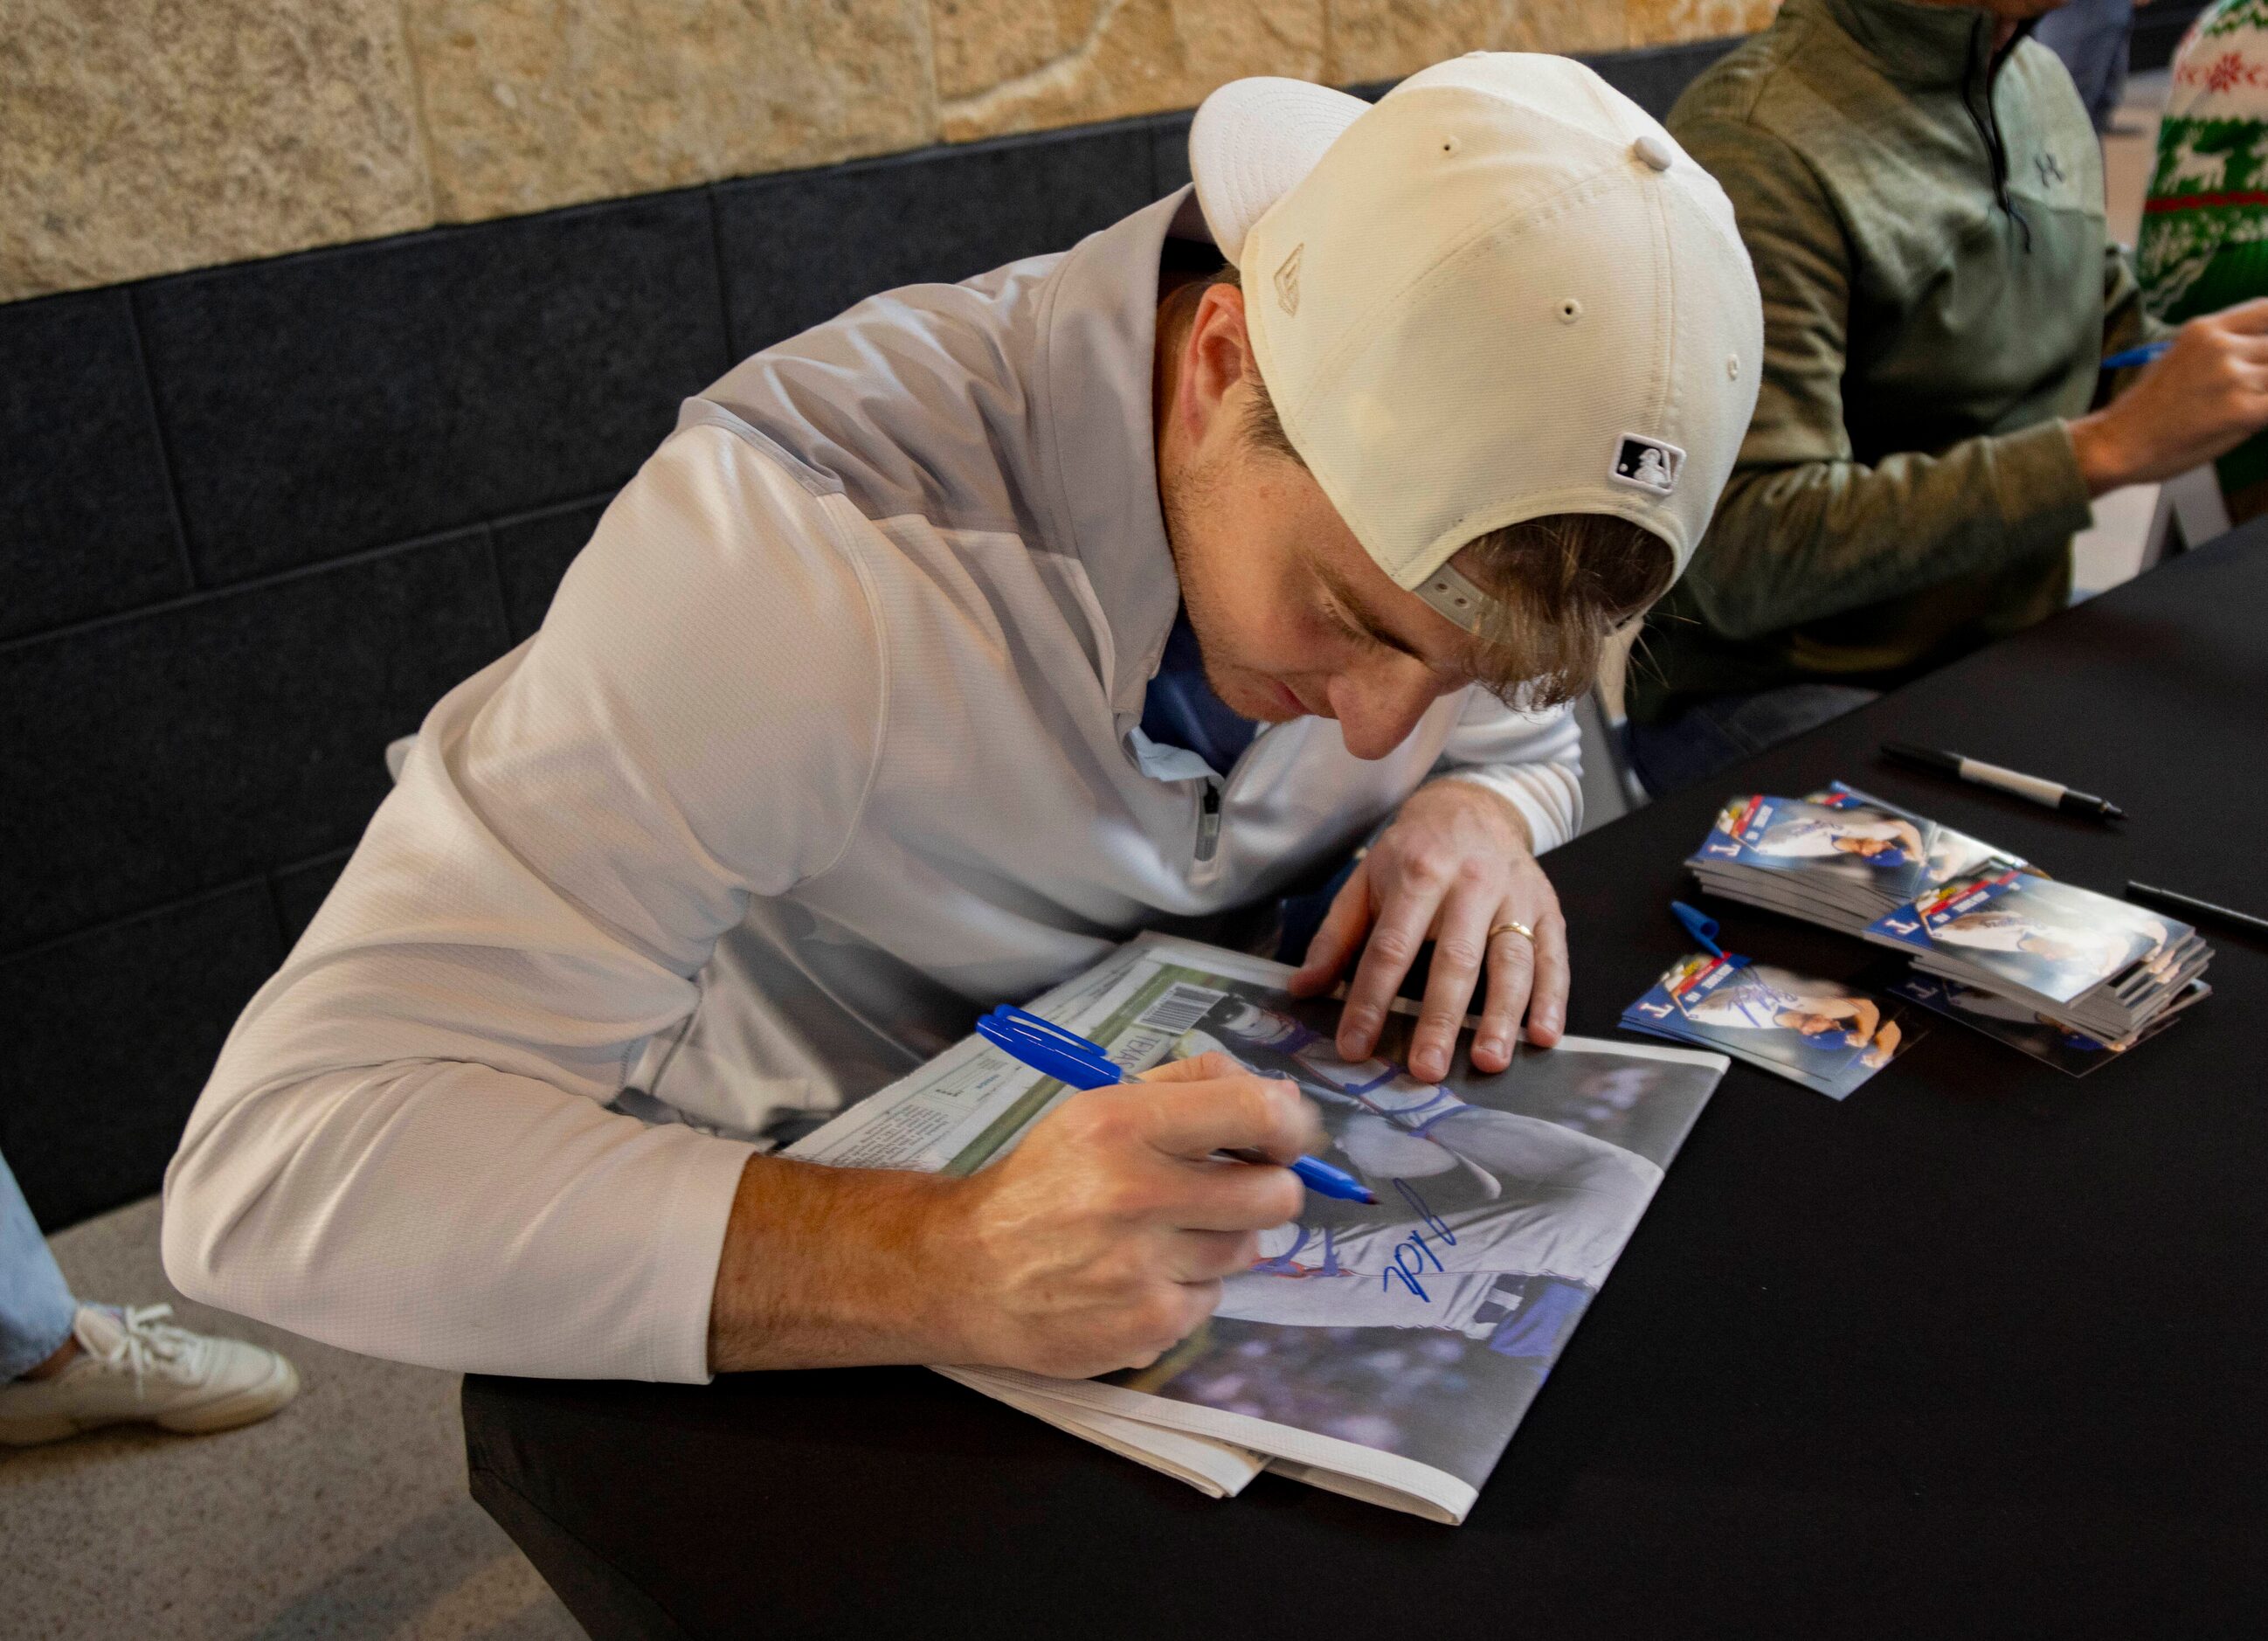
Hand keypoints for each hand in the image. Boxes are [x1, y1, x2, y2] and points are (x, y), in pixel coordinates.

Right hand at [705, 1052, 1321, 1375]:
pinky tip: (1145, 1276)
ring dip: (1222, 1241)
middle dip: (1266, 1189)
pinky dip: (1191, 1288)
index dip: (1290, 1126)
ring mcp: (1142, 1267)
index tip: (1284, 1136)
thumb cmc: (1042, 1183)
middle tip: (1232, 1189)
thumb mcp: (1097, 1109)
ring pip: (1248, 1250)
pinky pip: (1214, 1300)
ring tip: (1168, 1234)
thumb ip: (1188, 1086)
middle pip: (1275, 1194)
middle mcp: (1134, 1193)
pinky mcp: (1146, 1324)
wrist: (964, 1271)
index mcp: (1121, 1124)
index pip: (1256, 1112)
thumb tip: (1282, 1095)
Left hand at [1288, 779, 1568, 1081]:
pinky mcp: (1548, 907)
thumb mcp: (1365, 881)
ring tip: (1487, 1061)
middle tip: (1426, 1069)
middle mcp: (1471, 883)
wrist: (1473, 806)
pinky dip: (1553, 998)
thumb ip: (1336, 937)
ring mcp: (1515, 896)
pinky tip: (1544, 1036)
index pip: (1390, 946)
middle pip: (1456, 958)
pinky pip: (1554, 956)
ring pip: (1511, 961)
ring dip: (1501, 1015)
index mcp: (1418, 873)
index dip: (1371, 999)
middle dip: (1441, 1018)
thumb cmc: (1414, 853)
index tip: (1355, 1046)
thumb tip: (1303, 988)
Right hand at [2071, 298, 2267, 493]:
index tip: (2265, 351)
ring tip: (2250, 405)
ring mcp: (2233, 377)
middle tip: (2255, 386)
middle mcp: (2222, 346)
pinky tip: (2253, 421)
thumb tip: (2261, 356)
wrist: (2116, 444)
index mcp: (2206, 329)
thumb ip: (2224, 350)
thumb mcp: (2181, 358)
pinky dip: (2267, 413)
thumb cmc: (2147, 409)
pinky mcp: (2240, 411)